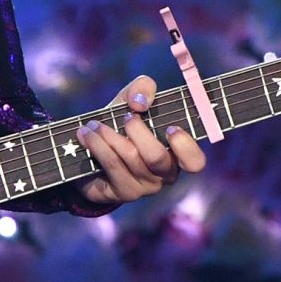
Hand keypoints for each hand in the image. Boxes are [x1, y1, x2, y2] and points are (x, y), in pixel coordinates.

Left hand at [75, 74, 206, 206]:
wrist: (91, 151)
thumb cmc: (122, 123)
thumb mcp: (133, 100)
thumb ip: (142, 89)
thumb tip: (140, 102)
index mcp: (177, 154)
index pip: (195, 162)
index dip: (185, 147)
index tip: (170, 128)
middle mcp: (164, 174)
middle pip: (157, 158)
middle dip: (138, 131)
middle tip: (126, 117)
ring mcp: (144, 187)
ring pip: (131, 159)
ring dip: (109, 135)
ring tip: (93, 124)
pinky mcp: (123, 193)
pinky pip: (112, 166)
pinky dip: (97, 146)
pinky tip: (86, 135)